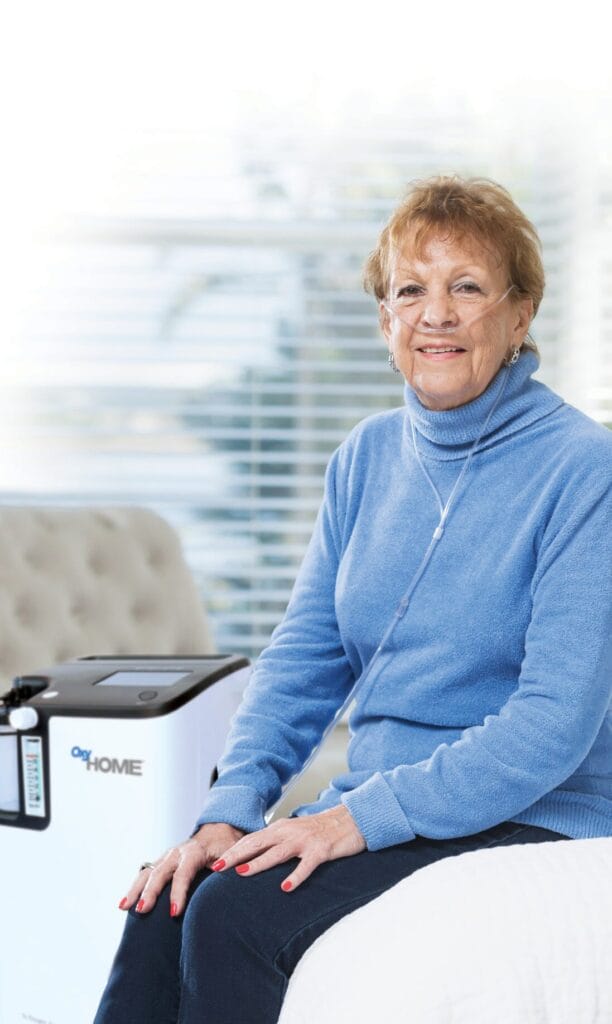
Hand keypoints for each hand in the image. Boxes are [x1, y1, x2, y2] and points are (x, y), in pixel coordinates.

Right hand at [118, 822, 245, 916]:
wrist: (219, 832)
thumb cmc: (227, 848)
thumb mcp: (232, 856)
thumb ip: (229, 868)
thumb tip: (229, 887)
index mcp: (195, 852)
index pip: (184, 873)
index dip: (179, 892)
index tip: (174, 912)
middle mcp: (177, 852)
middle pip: (160, 872)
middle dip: (150, 892)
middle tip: (142, 911)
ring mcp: (167, 857)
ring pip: (147, 872)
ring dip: (135, 889)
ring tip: (123, 907)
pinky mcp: (162, 862)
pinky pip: (145, 874)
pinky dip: (134, 887)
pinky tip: (125, 904)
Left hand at [211, 805, 365, 891]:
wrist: (351, 819)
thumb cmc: (322, 830)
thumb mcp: (296, 833)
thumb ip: (278, 842)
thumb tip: (258, 857)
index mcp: (281, 828)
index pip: (252, 839)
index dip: (234, 850)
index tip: (216, 862)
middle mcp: (289, 832)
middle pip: (258, 843)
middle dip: (236, 855)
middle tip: (217, 867)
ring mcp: (305, 841)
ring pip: (277, 852)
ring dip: (259, 863)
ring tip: (241, 873)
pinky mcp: (321, 851)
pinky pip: (307, 865)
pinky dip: (296, 876)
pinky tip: (286, 888)